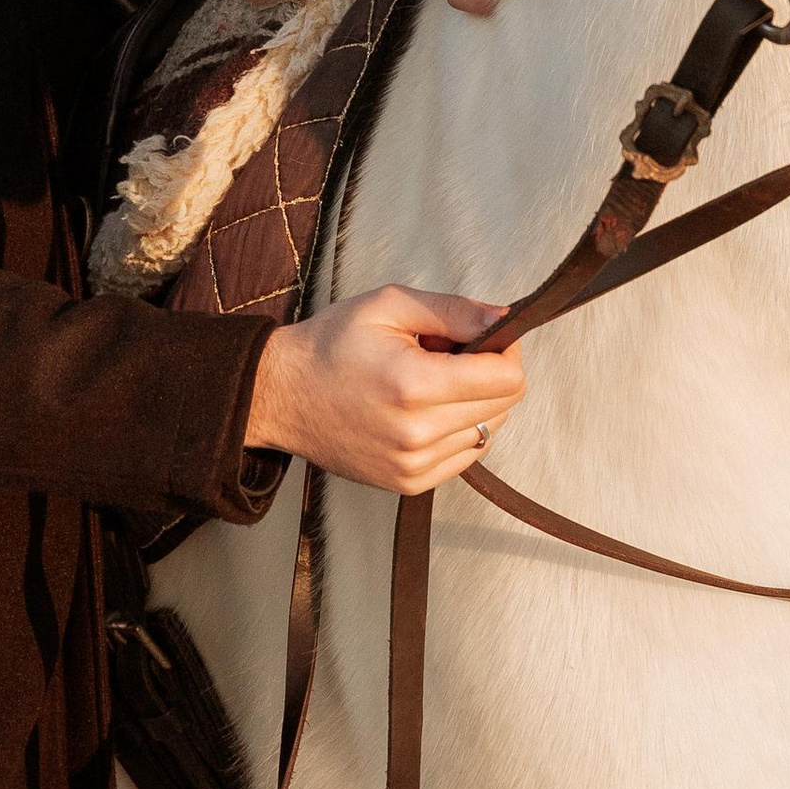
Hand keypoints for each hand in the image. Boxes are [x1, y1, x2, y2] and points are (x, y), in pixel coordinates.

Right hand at [245, 287, 525, 495]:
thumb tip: (505, 317)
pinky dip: (458, 429)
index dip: (505, 348)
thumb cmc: (331, 344)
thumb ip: (454, 311)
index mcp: (414, 385)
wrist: (282, 395)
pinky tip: (425, 409)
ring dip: (473, 402)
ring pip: (488, 431)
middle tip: (448, 352)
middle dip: (488, 372)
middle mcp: (418, 434)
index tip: (484, 334)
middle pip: (504, 406)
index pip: (507, 378)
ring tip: (429, 381)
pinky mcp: (408, 484)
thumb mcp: (389, 305)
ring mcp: (413, 465)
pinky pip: (465, 456)